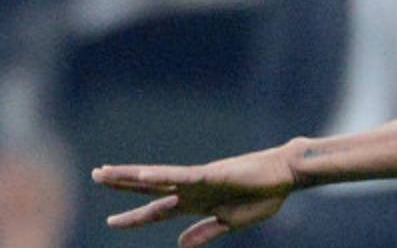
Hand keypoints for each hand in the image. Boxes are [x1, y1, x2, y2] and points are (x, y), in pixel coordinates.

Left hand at [92, 144, 296, 247]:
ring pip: (157, 177)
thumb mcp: (232, 222)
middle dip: (121, 184)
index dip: (134, 218)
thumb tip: (180, 244)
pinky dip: (159, 175)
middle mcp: (192, 188)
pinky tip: (140, 175)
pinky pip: (180, 175)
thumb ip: (206, 231)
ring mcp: (200, 179)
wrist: (286, 177)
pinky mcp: (211, 173)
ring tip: (103, 172)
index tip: (111, 222)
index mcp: (197, 203)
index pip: (158, 211)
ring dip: (128, 175)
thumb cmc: (265, 197)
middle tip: (96, 175)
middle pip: (149, 187)